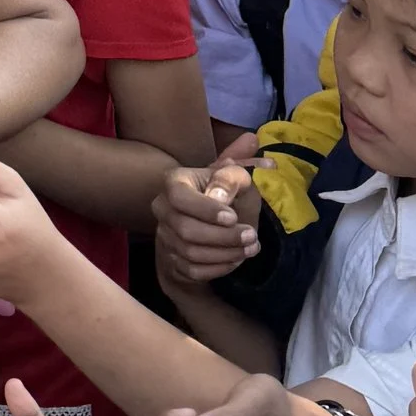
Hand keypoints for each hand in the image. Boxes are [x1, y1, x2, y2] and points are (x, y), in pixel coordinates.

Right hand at [154, 160, 262, 293]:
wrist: (209, 227)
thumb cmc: (225, 197)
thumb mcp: (235, 179)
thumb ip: (240, 166)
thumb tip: (249, 144)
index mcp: (174, 183)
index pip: (180, 197)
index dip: (205, 209)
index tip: (232, 217)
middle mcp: (162, 208)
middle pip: (186, 230)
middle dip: (223, 237)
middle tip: (252, 236)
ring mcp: (164, 236)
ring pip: (191, 253)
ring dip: (225, 253)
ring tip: (251, 247)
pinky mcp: (172, 260)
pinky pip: (193, 271)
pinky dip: (218, 268)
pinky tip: (236, 259)